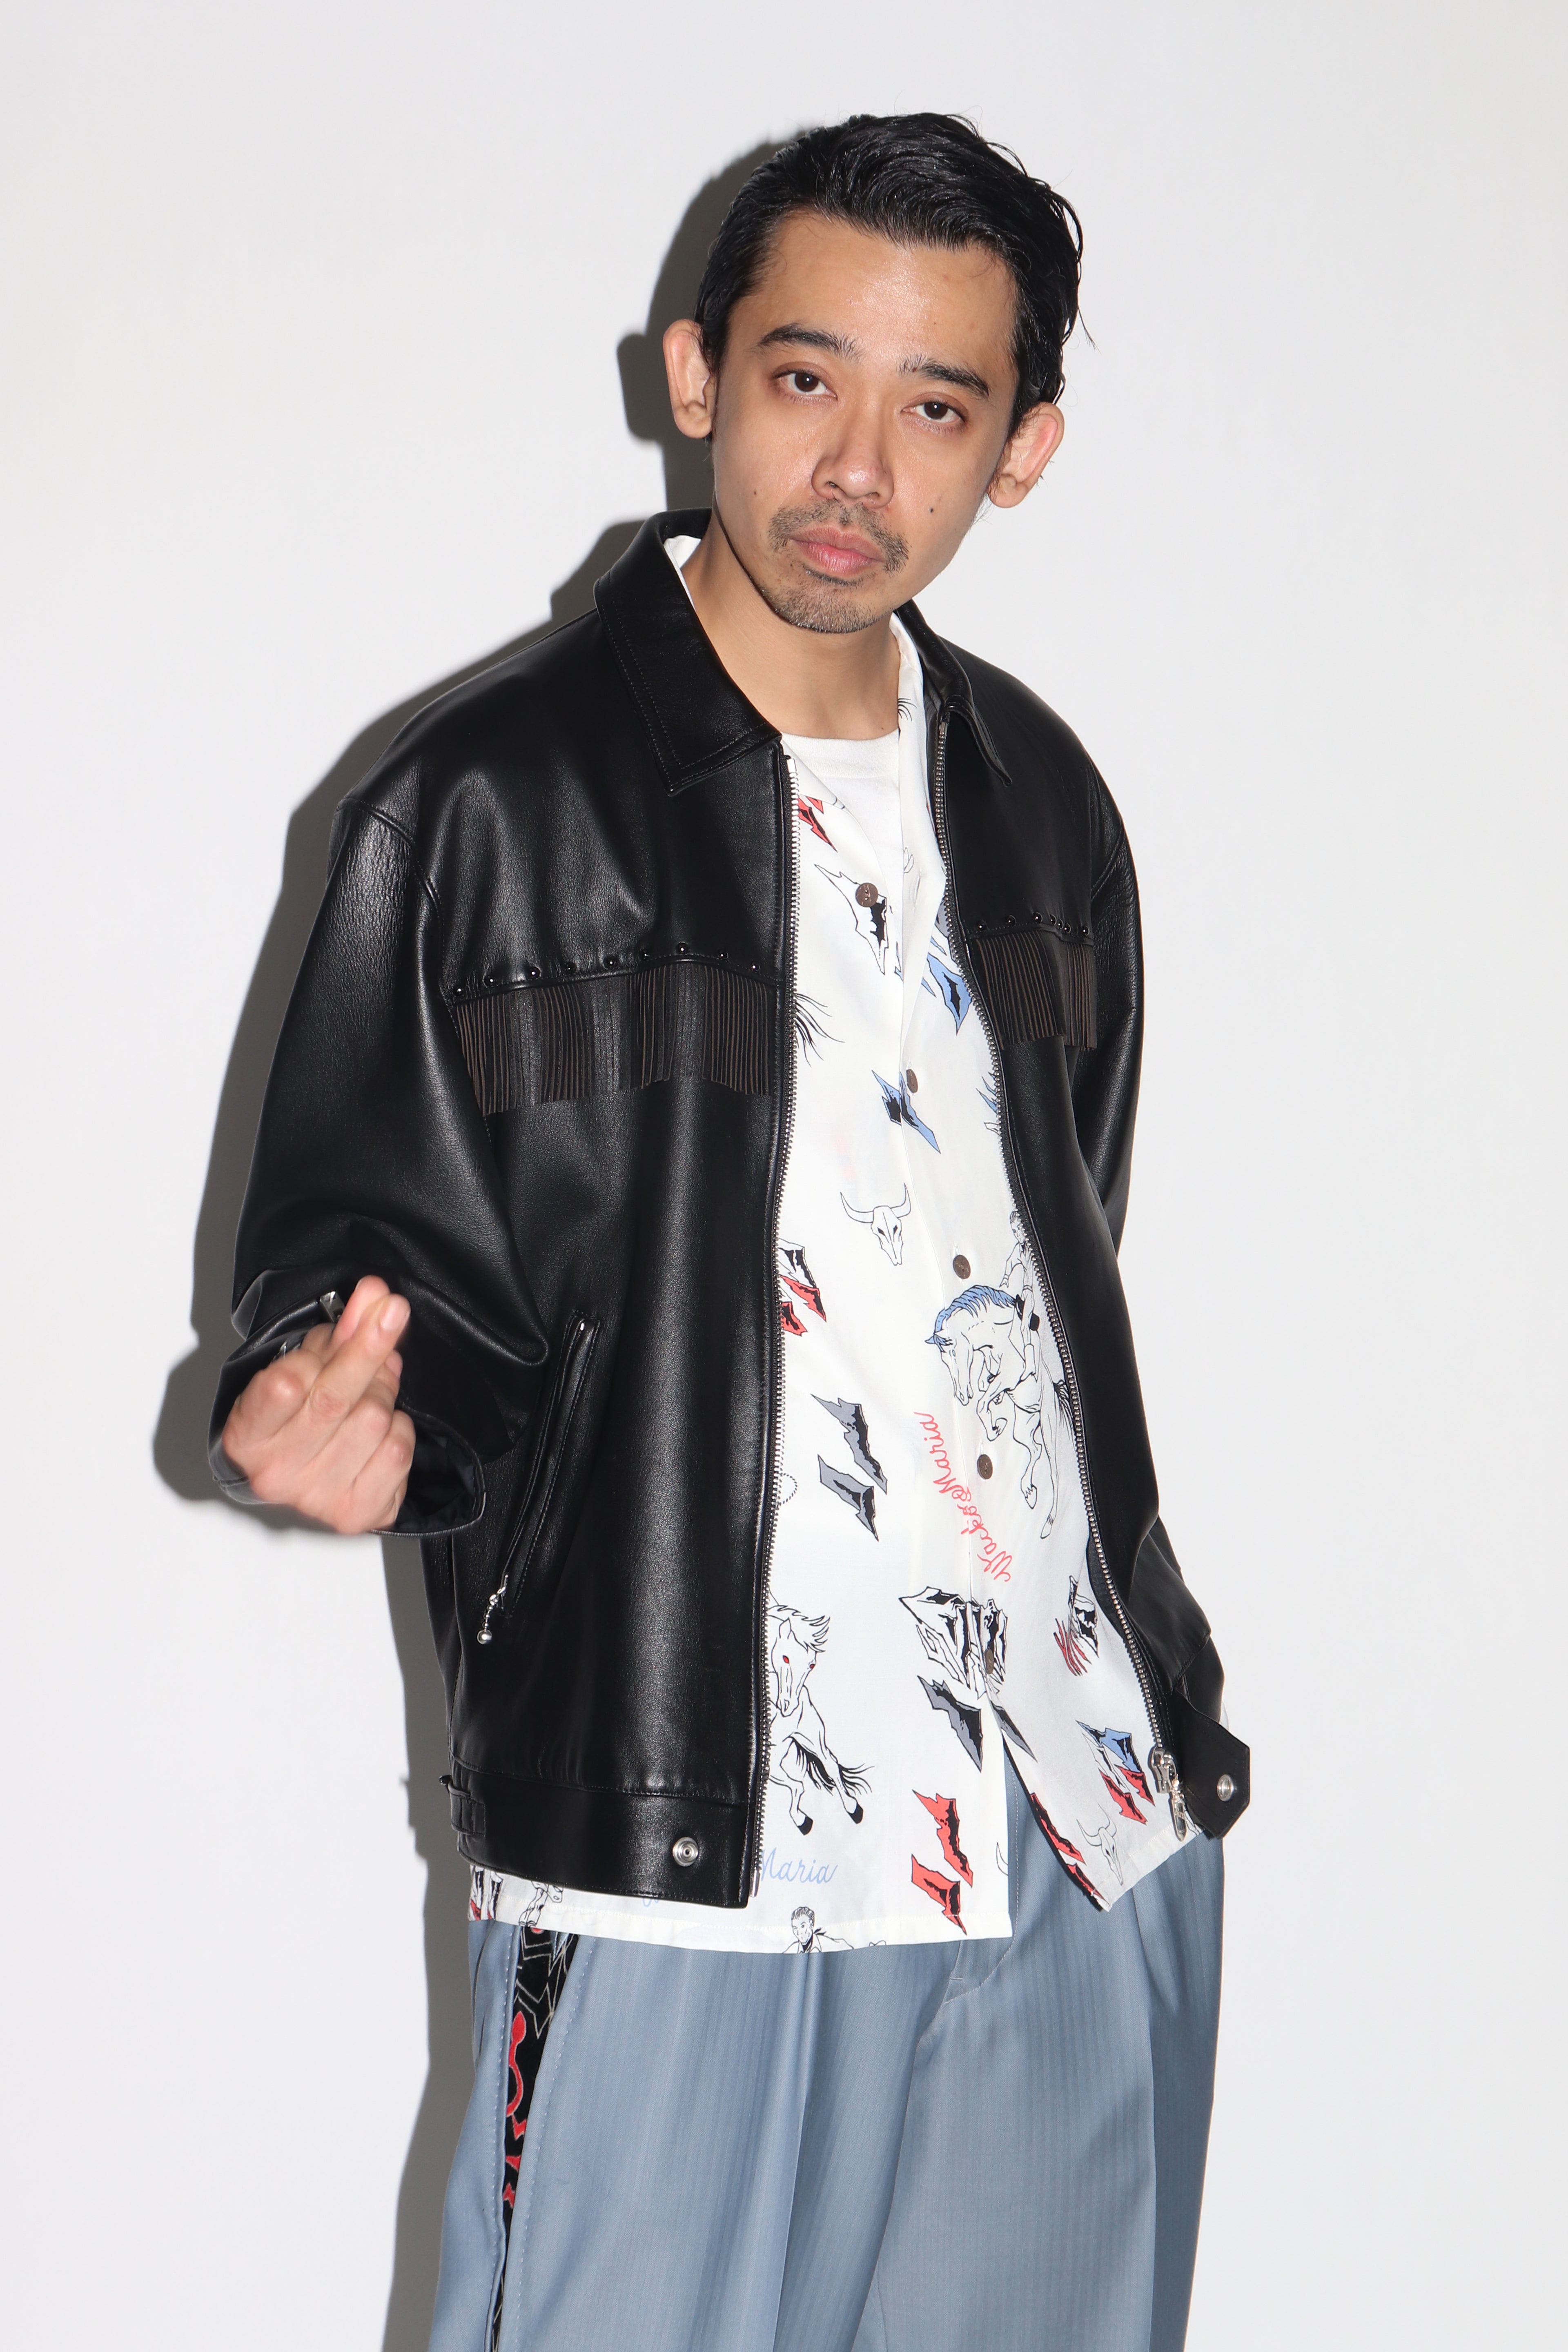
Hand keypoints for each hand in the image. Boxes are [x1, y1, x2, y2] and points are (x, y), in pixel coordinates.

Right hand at [221, 1276, 416, 1531]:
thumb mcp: (299, 1368)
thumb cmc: (289, 1418)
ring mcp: (315, 1500)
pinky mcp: (356, 1515)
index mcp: (246, 1436)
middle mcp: (275, 1474)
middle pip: (335, 1399)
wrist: (289, 1479)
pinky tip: (381, 1428)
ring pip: (372, 1420)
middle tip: (393, 1312)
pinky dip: (398, 1429)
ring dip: (382, 1392)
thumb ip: (334, 1333)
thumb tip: (374, 1297)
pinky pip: (397, 1452)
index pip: (286, 1383)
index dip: (333, 1342)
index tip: (367, 1308)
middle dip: (370, 1346)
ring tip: (372, 1387)